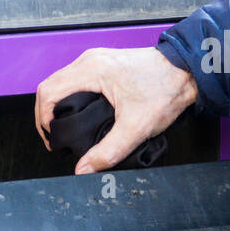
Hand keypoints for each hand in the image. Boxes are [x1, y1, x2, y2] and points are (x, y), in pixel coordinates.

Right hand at [35, 46, 198, 173]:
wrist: (187, 71)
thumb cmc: (165, 90)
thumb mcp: (136, 128)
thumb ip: (107, 152)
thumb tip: (83, 170)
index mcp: (92, 70)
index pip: (49, 92)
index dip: (42, 120)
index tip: (53, 142)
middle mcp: (89, 61)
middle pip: (49, 86)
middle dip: (45, 115)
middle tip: (54, 140)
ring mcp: (95, 60)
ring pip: (60, 82)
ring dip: (55, 107)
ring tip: (62, 131)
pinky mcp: (103, 65)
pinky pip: (73, 80)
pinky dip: (68, 99)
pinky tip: (76, 117)